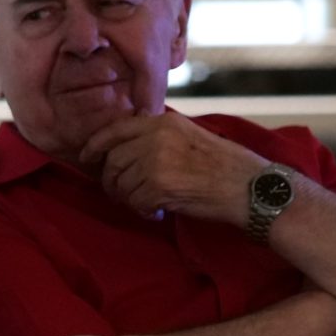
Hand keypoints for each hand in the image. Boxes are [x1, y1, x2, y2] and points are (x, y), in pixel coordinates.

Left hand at [77, 112, 267, 226]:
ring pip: (121, 184)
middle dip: (112, 181)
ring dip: (130, 199)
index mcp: (163, 122)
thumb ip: (158, 136)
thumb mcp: (189, 136)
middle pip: (113, 161)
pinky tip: (158, 212)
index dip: (95, 145)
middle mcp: (156, 138)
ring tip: (149, 204)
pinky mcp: (159, 186)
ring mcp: (156, 161)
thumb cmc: (224, 165)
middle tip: (123, 194)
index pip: (115, 130)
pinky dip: (143, 211)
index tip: (85, 157)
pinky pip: (135, 202)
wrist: (249, 187)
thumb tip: (124, 147)